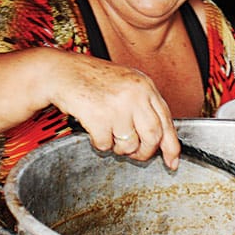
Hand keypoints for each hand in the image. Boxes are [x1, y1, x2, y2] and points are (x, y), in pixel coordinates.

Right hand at [48, 53, 180, 170]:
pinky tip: (95, 127)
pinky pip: (105, 144)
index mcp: (145, 86)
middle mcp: (135, 94)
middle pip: (153, 137)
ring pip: (129, 145)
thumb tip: (159, 139)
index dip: (171, 147)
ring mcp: (118, 105)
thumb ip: (144, 107)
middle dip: (144, 153)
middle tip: (135, 154)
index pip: (166, 121)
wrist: (63, 72)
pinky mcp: (99, 116)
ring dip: (119, 147)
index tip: (172, 162)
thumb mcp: (126, 85)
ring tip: (109, 133)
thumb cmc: (92, 79)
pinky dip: (100, 143)